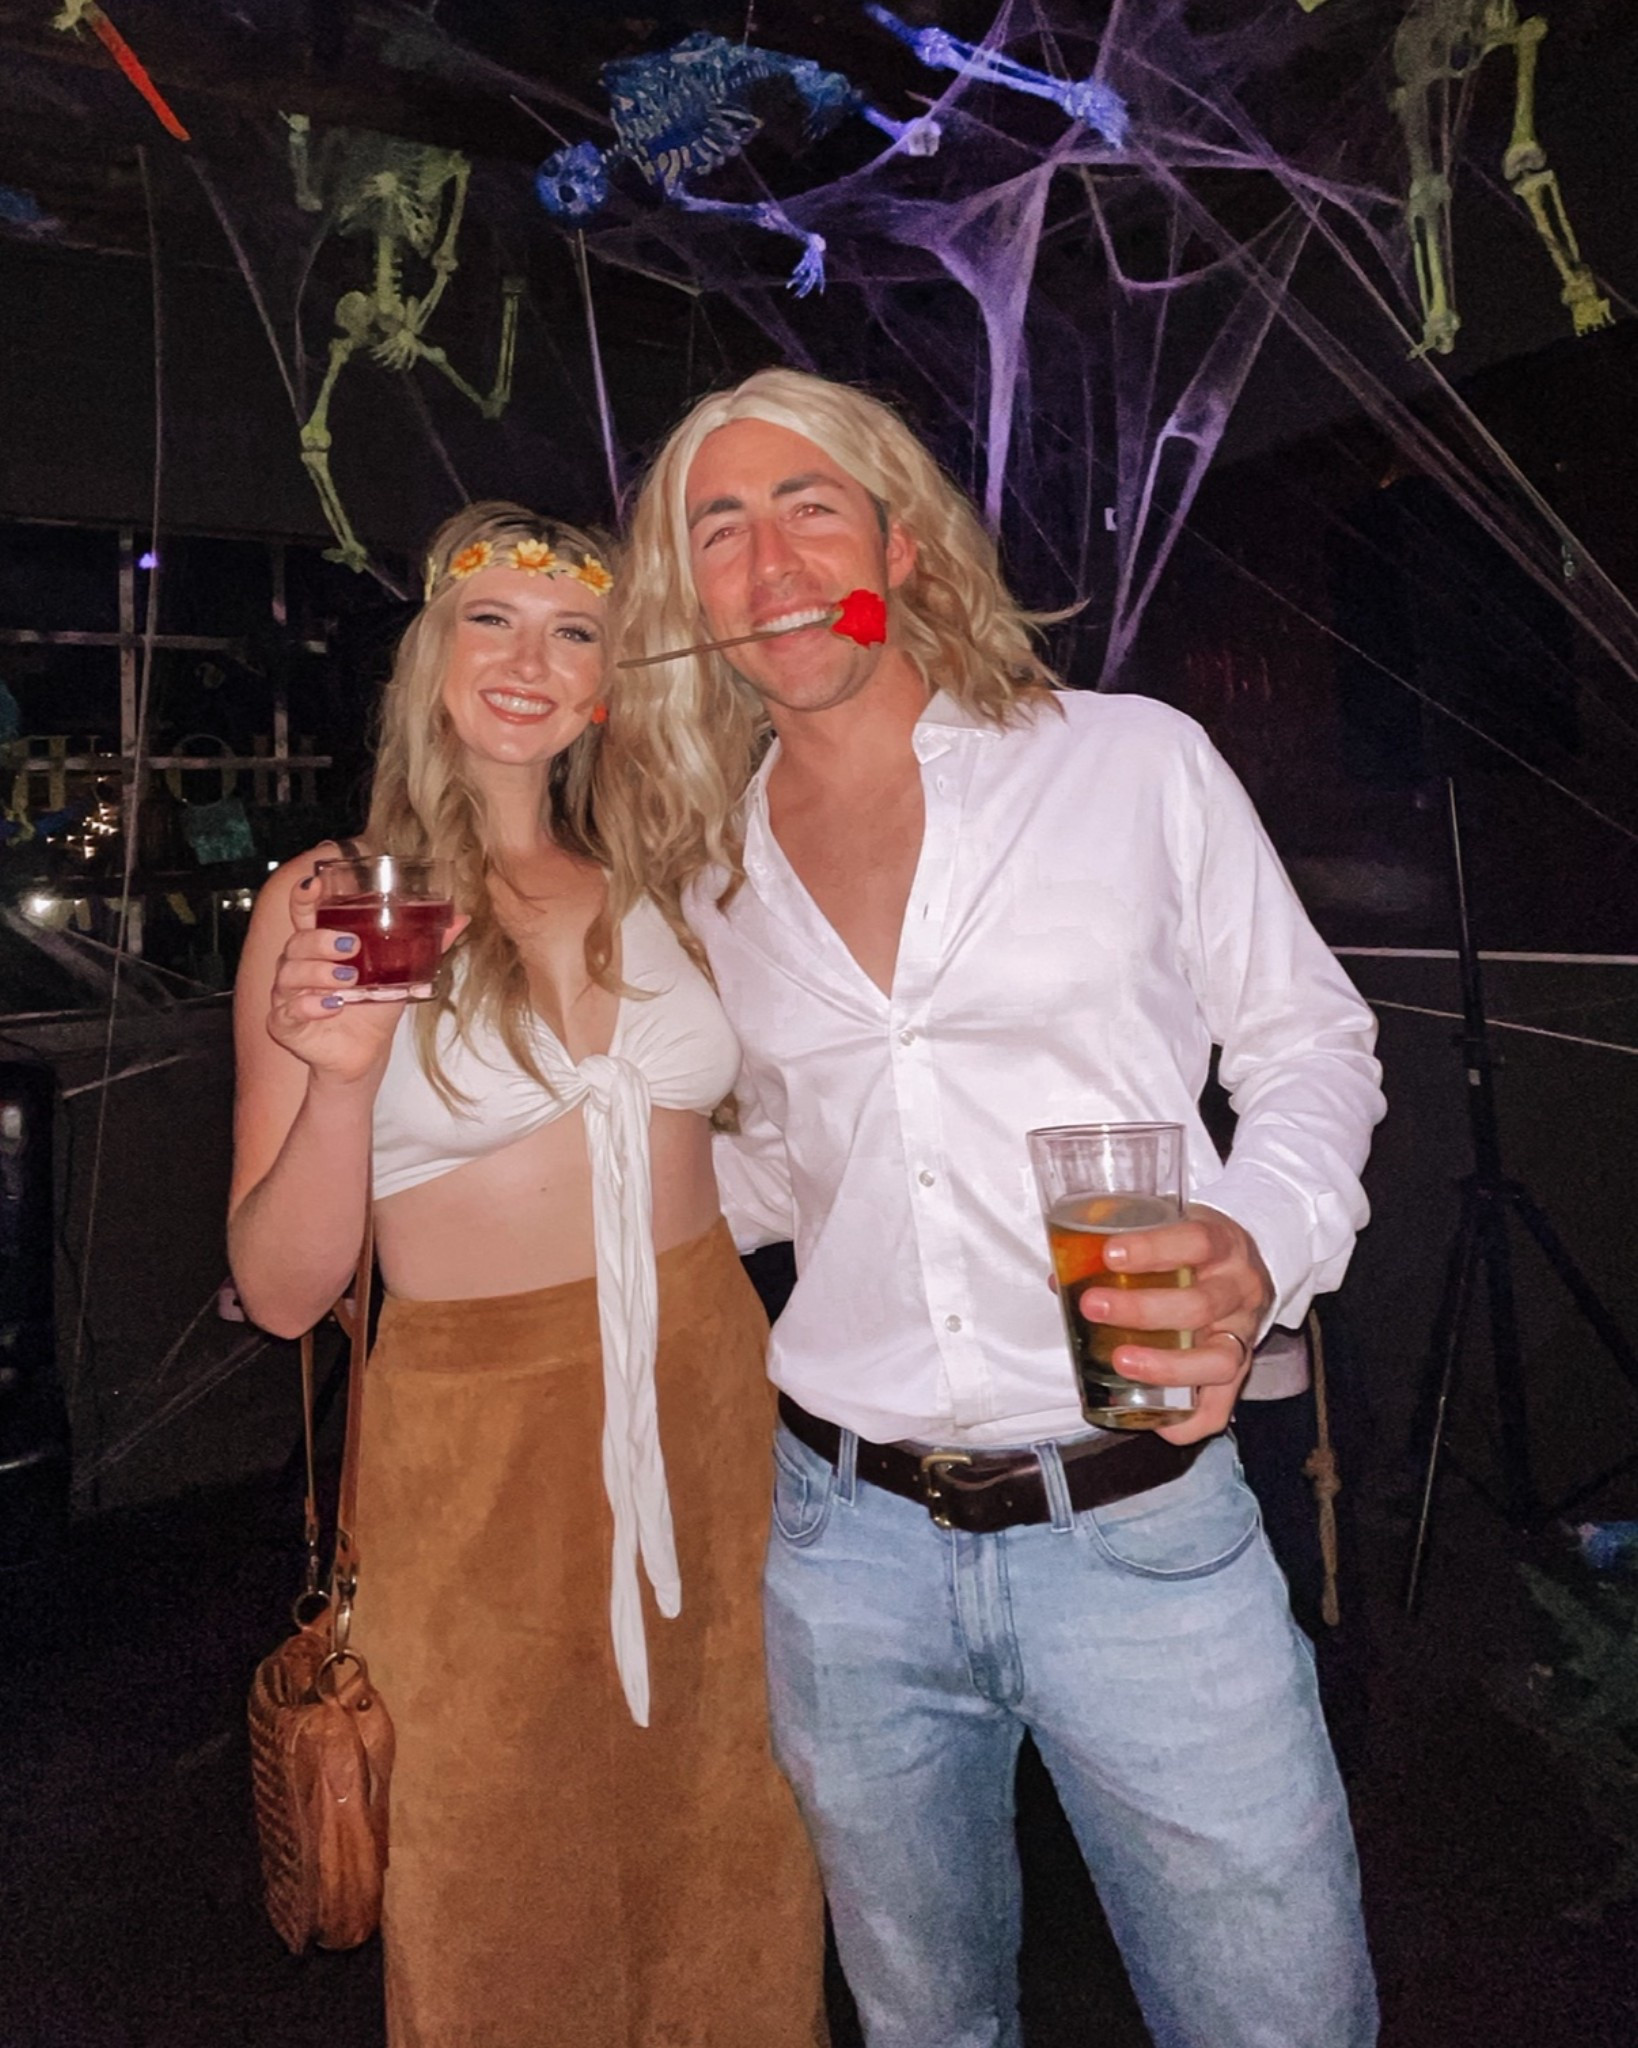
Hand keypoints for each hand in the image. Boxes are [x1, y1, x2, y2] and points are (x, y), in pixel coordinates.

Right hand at [266, 868, 467, 1086]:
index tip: (314, 885)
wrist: (366, 1053)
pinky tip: (332, 1006)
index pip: (304, 913)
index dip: (304, 897)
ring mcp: (289, 994)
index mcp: (322, 946)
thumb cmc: (374, 1007)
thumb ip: (425, 946)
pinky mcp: (286, 1023)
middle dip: (321, 940)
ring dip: (319, 973)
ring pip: (291, 973)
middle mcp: (300, 966)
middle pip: (297, 942)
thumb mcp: (401, 973)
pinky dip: (310, 1005)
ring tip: (349, 980)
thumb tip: (460, 919)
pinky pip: (289, 1009)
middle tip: (351, 946)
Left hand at [1076, 1205, 1272, 1444]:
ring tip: (1120, 1362)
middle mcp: (1241, 1290)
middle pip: (1200, 1304)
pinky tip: (1159, 1425)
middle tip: (1093, 1306)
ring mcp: (1244, 1334)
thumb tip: (1061, 1276)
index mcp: (1224, 1244)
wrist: (1241, 1268)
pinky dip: (1190, 1422)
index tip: (1110, 1254)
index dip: (1154, 1248)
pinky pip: (1221, 1408)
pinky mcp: (1241, 1373)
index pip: (1197, 1241)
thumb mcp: (1169, 1231)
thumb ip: (1122, 1251)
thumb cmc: (1193, 1251)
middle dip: (1142, 1310)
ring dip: (1164, 1366)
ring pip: (1217, 1360)